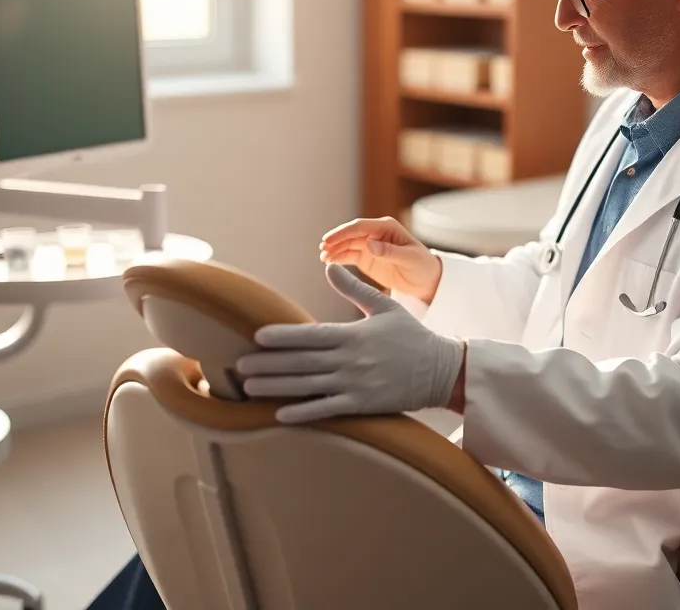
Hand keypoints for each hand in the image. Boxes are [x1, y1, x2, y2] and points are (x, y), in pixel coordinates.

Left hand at [237, 264, 464, 424]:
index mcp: (354, 335)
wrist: (441, 370)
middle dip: (269, 365)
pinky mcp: (362, 405)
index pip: (311, 335)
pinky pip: (327, 410)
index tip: (257, 336)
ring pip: (308, 387)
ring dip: (277, 388)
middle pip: (302, 363)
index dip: (283, 336)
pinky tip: (280, 415)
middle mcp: (351, 360)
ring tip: (249, 389)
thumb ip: (355, 288)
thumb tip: (330, 266)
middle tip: (238, 368)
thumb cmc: (411, 336)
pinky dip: (303, 413)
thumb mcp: (385, 307)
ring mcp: (355, 385)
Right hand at [319, 216, 441, 302]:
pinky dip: (338, 258)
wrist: (425, 280)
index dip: (343, 232)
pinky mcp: (366, 258)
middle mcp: (376, 233)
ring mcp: (370, 245)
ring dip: (334, 250)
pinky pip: (349, 256)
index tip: (329, 240)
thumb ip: (390, 251)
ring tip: (323, 257)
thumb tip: (370, 244)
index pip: (360, 226)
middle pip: (350, 234)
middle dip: (335, 240)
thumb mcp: (409, 258)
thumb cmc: (422, 265)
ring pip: (347, 245)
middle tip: (322, 249)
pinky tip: (329, 262)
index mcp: (387, 227)